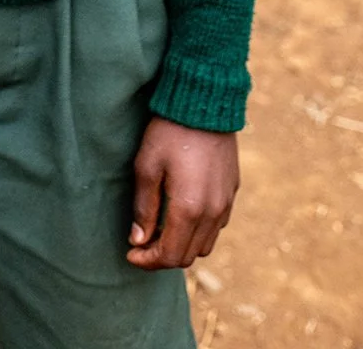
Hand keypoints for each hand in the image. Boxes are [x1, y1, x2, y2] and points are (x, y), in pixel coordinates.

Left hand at [126, 117, 238, 268]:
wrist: (205, 101)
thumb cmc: (170, 131)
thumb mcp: (147, 166)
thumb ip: (144, 207)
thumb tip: (138, 240)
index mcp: (189, 209)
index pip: (169, 255)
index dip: (148, 261)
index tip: (130, 253)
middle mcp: (212, 213)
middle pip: (188, 255)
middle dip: (163, 256)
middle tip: (142, 243)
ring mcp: (225, 203)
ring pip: (204, 244)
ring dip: (182, 245)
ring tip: (161, 230)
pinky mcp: (232, 191)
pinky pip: (216, 226)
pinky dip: (198, 231)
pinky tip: (182, 213)